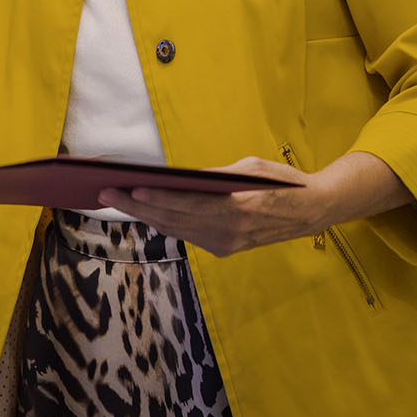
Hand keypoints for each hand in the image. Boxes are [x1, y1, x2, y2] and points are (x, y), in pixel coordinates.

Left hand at [99, 156, 320, 256]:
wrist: (312, 212)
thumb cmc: (281, 182)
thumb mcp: (251, 168)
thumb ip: (216, 176)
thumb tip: (181, 177)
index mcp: (239, 209)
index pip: (189, 205)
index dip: (159, 199)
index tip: (132, 189)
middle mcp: (230, 232)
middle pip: (174, 219)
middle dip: (136, 206)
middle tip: (104, 192)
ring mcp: (226, 244)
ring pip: (175, 230)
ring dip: (142, 215)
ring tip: (114, 199)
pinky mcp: (224, 249)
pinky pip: (186, 235)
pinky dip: (163, 222)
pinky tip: (142, 210)